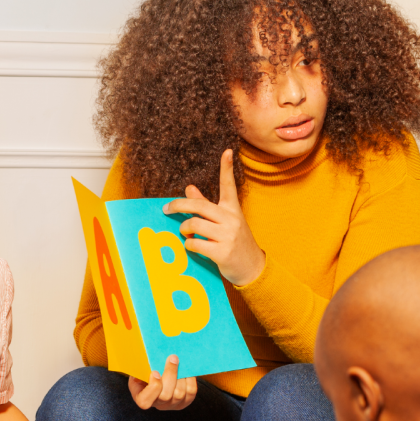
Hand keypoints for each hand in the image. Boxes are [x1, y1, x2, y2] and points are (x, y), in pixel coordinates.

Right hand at [129, 355, 197, 410]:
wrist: (160, 373)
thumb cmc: (146, 370)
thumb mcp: (139, 369)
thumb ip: (142, 368)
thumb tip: (149, 361)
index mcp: (141, 398)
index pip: (145, 401)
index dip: (152, 388)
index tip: (155, 372)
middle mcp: (157, 404)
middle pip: (166, 395)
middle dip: (170, 374)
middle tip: (172, 358)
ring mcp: (172, 405)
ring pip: (179, 394)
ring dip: (181, 375)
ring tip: (179, 361)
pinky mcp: (184, 402)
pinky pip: (191, 392)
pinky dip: (190, 379)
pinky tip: (186, 369)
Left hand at [165, 149, 265, 286]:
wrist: (253, 268)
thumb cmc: (235, 243)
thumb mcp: (224, 222)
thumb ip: (206, 206)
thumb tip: (189, 189)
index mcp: (232, 210)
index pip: (229, 186)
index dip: (226, 168)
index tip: (226, 151)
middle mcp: (231, 219)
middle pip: (198, 205)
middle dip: (178, 206)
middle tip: (166, 209)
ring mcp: (228, 235)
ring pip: (194, 224)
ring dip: (184, 230)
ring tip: (186, 234)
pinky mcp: (222, 252)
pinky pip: (195, 243)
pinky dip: (189, 245)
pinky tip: (192, 246)